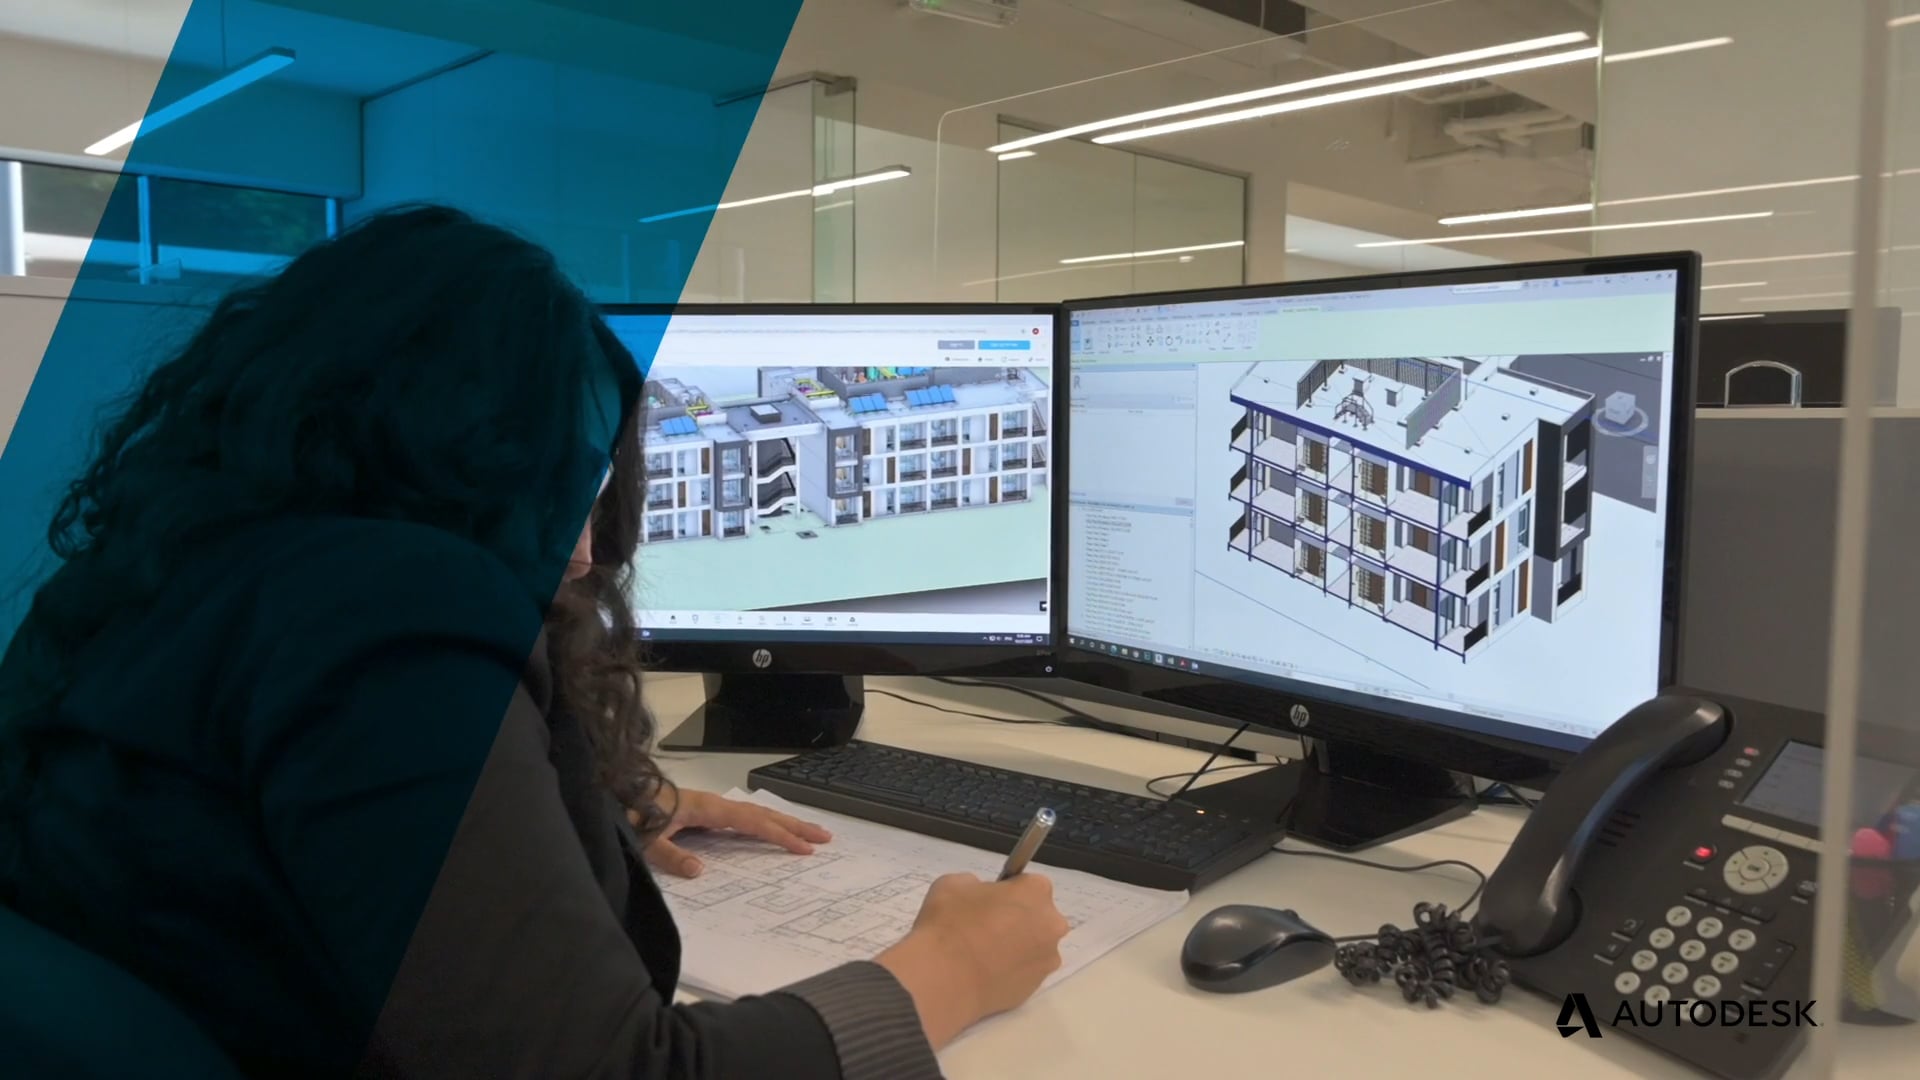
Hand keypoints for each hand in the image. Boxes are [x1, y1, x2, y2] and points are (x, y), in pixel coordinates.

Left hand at [629, 790, 831, 877]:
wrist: (611, 794)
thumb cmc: (629, 815)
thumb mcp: (647, 840)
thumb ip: (672, 856)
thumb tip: (701, 872)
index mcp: (706, 808)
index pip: (752, 823)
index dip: (779, 835)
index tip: (803, 848)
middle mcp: (712, 804)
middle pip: (762, 814)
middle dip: (794, 825)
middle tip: (825, 836)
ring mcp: (708, 807)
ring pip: (754, 814)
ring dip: (782, 822)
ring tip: (808, 832)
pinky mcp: (701, 812)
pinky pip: (740, 818)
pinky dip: (762, 824)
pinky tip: (768, 830)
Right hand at [876, 873, 1069, 1048]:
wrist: (945, 980)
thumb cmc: (950, 923)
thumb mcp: (954, 883)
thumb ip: (977, 886)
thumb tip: (981, 900)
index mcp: (1037, 891)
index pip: (1029, 885)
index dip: (1008, 892)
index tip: (988, 903)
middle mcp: (1052, 925)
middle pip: (1038, 918)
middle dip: (1018, 921)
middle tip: (986, 929)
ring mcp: (1046, 961)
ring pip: (1034, 948)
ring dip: (1016, 948)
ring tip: (982, 957)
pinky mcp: (1034, 990)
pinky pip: (1023, 974)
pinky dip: (1009, 972)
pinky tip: (984, 975)